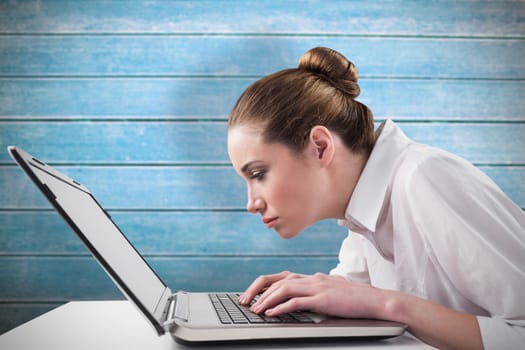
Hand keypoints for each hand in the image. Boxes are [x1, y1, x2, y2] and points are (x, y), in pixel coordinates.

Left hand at [241, 271, 381, 318]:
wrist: (374, 300)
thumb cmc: (354, 298)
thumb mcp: (331, 291)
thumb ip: (316, 292)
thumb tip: (302, 299)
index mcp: (312, 278)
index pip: (281, 277)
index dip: (264, 285)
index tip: (252, 295)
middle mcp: (311, 279)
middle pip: (277, 279)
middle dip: (257, 290)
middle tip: (244, 301)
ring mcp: (317, 287)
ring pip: (284, 289)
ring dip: (266, 300)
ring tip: (255, 310)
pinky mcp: (322, 299)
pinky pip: (296, 302)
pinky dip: (281, 307)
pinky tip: (272, 314)